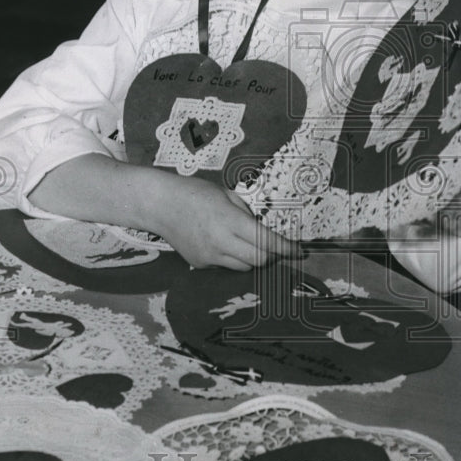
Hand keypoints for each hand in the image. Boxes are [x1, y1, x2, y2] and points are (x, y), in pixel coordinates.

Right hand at [148, 173, 301, 270]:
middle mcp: (220, 241)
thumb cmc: (195, 193)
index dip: (286, 248)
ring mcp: (209, 256)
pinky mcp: (201, 264)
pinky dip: (233, 258)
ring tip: (249, 244)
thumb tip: (261, 231)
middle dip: (273, 255)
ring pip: (244, 267)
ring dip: (254, 258)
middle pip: (259, 260)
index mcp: (230, 220)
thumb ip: (246, 213)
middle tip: (278, 248)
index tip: (299, 252)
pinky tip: (225, 244)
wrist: (161, 205)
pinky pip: (226, 266)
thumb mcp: (226, 194)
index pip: (266, 240)